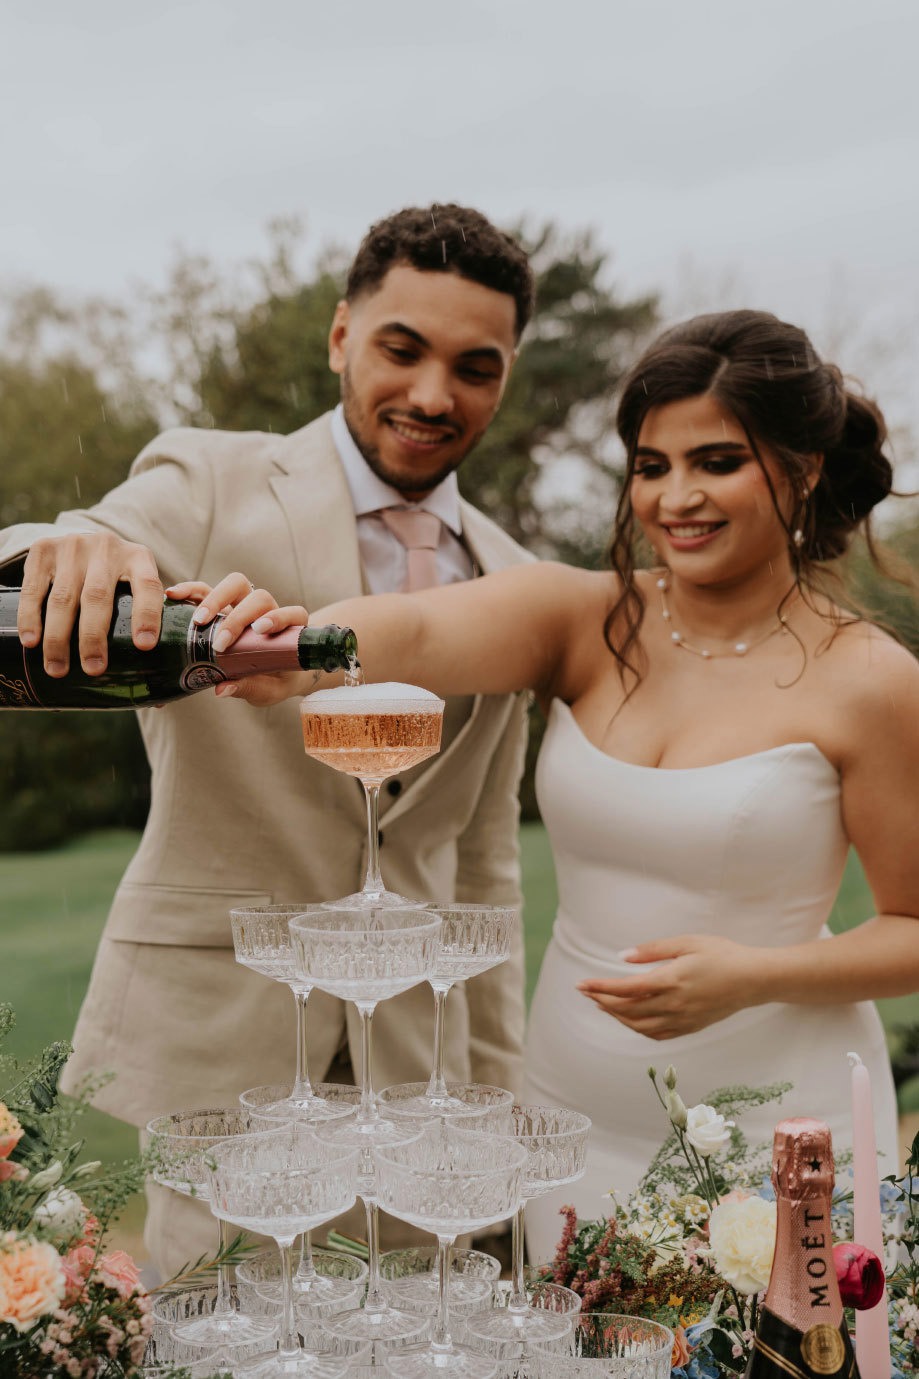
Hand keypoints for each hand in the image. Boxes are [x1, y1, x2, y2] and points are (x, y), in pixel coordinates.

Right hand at [18, 532, 163, 675]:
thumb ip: (150, 609)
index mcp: (138, 557)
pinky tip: (31, 641)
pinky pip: (33, 589)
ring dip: (58, 637)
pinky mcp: (44, 550)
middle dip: (93, 637)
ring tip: (57, 668)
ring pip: (63, 597)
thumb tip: (160, 656)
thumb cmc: (115, 574)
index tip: (144, 646)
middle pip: (98, 597)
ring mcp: (73, 547)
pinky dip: (30, 617)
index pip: (147, 585)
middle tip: (93, 669)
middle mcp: (106, 548)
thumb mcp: (137, 579)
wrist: (81, 542)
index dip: (147, 615)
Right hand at [166, 573, 311, 706]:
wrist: (273, 672)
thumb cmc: (276, 679)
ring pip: (235, 585)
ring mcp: (244, 605)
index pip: (291, 614)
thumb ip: (249, 688)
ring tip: (197, 621)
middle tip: (220, 643)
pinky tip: (174, 595)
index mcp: (287, 630)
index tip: (260, 630)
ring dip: (215, 599)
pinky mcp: (222, 606)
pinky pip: (208, 589)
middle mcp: (268, 612)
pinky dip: (192, 590)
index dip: (279, 617)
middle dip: (237, 618)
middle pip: (258, 597)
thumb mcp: (268, 690)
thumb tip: (222, 689)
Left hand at [576, 935, 762, 1039]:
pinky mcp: (690, 1027)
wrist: (754, 979)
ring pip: (640, 1026)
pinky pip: (657, 1035)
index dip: (600, 987)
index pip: (626, 988)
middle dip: (603, 1001)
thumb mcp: (688, 942)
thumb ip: (653, 950)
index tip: (581, 984)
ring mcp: (683, 1020)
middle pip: (628, 1009)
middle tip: (587, 991)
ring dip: (617, 1017)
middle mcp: (675, 1004)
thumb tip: (623, 957)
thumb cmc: (722, 954)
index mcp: (672, 980)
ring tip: (603, 1004)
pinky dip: (638, 1029)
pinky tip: (630, 1019)